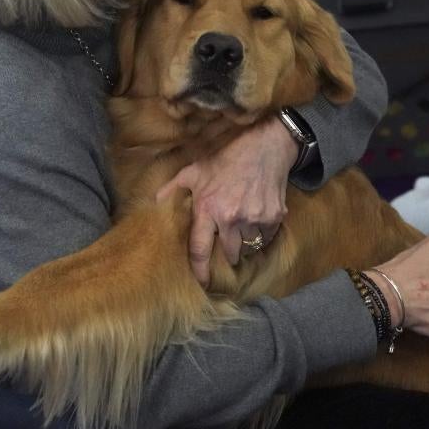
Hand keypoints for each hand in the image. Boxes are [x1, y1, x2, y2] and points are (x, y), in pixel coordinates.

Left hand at [157, 117, 298, 285]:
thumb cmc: (227, 157)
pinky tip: (258, 217)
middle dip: (228, 254)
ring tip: (244, 227)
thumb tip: (154, 202)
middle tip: (228, 246)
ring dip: (246, 242)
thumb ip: (173, 188)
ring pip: (249, 246)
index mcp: (208, 208)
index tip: (202, 282)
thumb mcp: (195, 169)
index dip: (200, 271)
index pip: (199, 249)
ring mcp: (254, 218)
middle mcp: (231, 218)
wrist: (266, 145)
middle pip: (229, 254)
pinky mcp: (274, 217)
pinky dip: (263, 233)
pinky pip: (267, 237)